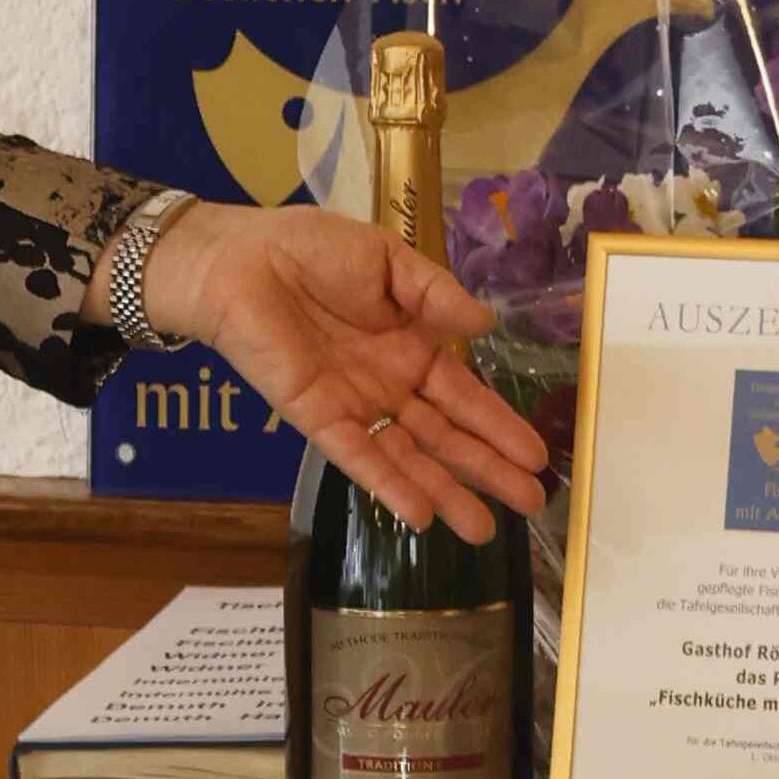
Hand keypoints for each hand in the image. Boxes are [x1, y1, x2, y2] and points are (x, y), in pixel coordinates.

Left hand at [151, 201, 550, 541]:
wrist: (242, 260)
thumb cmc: (313, 250)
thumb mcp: (389, 260)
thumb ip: (437, 294)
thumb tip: (488, 323)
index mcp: (411, 346)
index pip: (464, 395)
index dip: (499, 425)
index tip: (536, 456)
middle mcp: (389, 384)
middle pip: (446, 436)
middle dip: (488, 469)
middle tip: (532, 503)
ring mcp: (355, 406)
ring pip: (409, 457)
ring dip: (447, 491)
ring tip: (484, 529)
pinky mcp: (317, 418)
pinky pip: (358, 457)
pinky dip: (389, 486)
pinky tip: (421, 517)